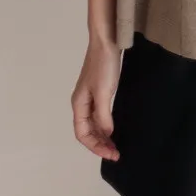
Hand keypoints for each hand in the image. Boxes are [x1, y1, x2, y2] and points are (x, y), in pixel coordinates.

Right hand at [71, 37, 121, 160]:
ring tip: (115, 146)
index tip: (111, 154)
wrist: (107, 41)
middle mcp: (82, 103)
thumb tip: (106, 134)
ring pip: (93, 124)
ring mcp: (90, 97)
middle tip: (116, 154)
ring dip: (103, 137)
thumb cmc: (103, 65)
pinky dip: (106, 125)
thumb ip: (103, 115)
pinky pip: (99, 115)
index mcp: (78, 104)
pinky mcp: (100, 91)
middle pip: (87, 131)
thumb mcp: (104, 92)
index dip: (95, 146)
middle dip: (100, 144)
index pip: (82, 133)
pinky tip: (114, 129)